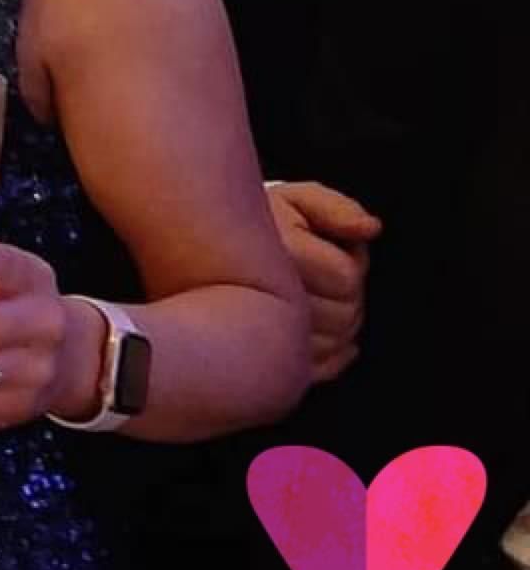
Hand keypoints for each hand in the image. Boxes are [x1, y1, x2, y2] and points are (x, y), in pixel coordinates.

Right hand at [265, 180, 379, 381]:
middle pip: (345, 316)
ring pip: (333, 345)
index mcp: (278, 256)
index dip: (352, 258)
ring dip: (337, 323)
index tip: (326, 244)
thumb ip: (335, 208)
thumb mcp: (294, 199)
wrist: (199, 247)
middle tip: (321, 271)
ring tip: (312, 295)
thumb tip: (370, 228)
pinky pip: (315, 370)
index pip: (348, 278)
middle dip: (346, 294)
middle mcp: (266, 299)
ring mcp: (260, 335)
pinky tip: (318, 332)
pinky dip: (332, 357)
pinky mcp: (261, 359)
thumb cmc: (256, 222)